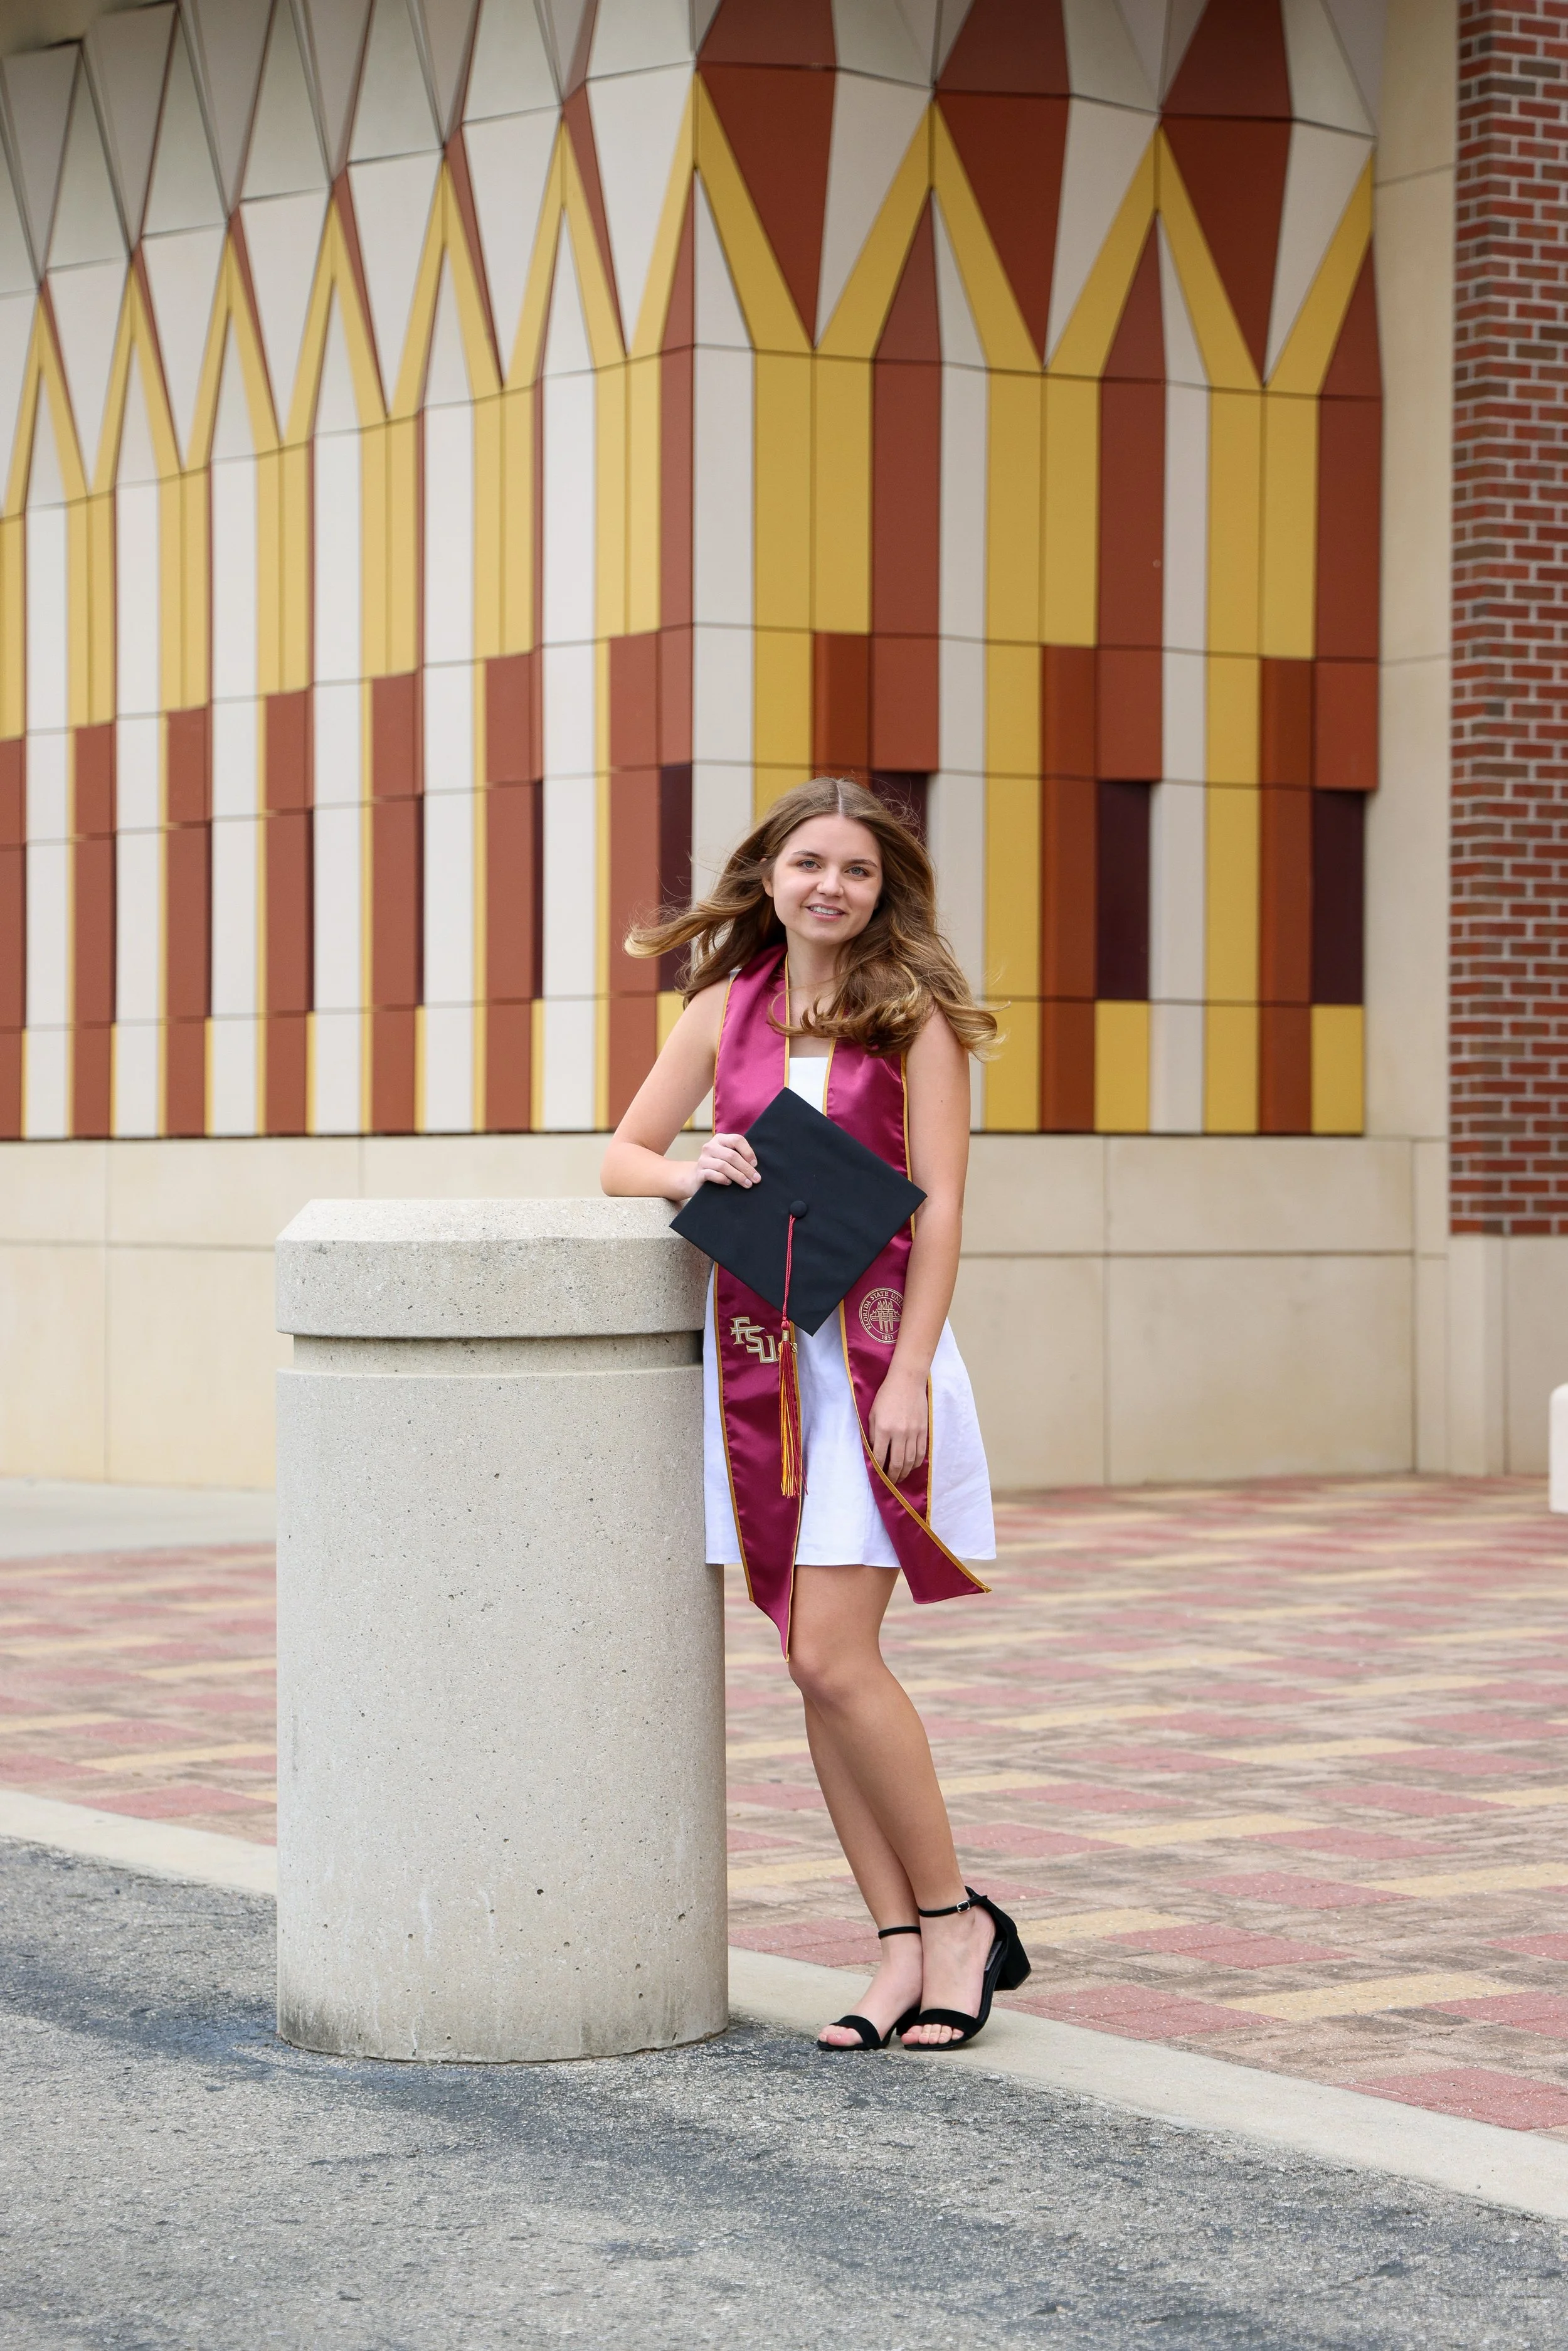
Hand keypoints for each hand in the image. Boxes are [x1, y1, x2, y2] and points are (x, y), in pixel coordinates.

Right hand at [679, 1131, 758, 1197]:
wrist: (697, 1178)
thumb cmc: (719, 1167)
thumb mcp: (728, 1157)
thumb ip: (739, 1156)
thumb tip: (756, 1166)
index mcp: (720, 1139)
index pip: (737, 1140)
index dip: (748, 1152)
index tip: (755, 1164)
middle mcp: (710, 1146)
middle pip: (732, 1155)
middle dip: (746, 1168)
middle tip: (756, 1179)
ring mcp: (703, 1159)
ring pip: (723, 1166)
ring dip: (738, 1176)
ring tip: (747, 1184)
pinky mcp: (699, 1172)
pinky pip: (713, 1175)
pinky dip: (723, 1179)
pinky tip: (729, 1183)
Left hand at [868, 1365, 927, 1485]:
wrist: (907, 1381)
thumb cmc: (886, 1396)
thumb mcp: (873, 1414)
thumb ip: (873, 1434)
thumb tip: (875, 1453)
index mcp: (884, 1429)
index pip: (881, 1457)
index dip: (879, 1470)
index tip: (878, 1477)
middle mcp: (899, 1433)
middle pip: (897, 1463)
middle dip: (893, 1476)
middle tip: (890, 1483)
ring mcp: (914, 1432)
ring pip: (910, 1460)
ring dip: (905, 1472)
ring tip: (900, 1478)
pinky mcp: (923, 1430)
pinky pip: (921, 1452)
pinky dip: (916, 1463)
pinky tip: (912, 1467)